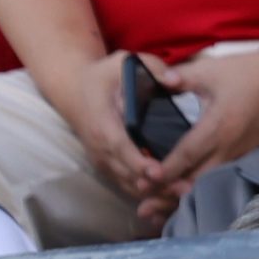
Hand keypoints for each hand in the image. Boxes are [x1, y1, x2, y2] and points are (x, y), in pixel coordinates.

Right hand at [64, 50, 167, 207]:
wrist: (74, 89)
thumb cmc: (104, 75)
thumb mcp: (124, 62)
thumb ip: (151, 67)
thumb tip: (174, 80)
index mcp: (102, 122)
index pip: (119, 146)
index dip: (138, 161)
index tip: (158, 172)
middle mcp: (99, 146)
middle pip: (125, 172)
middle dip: (154, 184)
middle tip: (184, 189)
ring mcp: (101, 158)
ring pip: (126, 182)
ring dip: (153, 192)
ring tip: (182, 195)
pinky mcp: (107, 164)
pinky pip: (125, 183)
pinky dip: (145, 192)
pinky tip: (169, 196)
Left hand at [149, 49, 258, 215]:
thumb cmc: (246, 73)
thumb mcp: (210, 70)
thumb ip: (179, 77)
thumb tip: (155, 79)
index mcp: (218, 126)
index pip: (187, 155)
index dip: (165, 171)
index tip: (143, 182)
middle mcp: (230, 146)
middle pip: (197, 180)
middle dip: (169, 194)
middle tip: (144, 204)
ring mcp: (242, 154)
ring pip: (210, 185)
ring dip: (183, 198)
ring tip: (159, 211)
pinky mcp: (250, 156)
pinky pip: (222, 179)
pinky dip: (202, 191)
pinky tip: (186, 198)